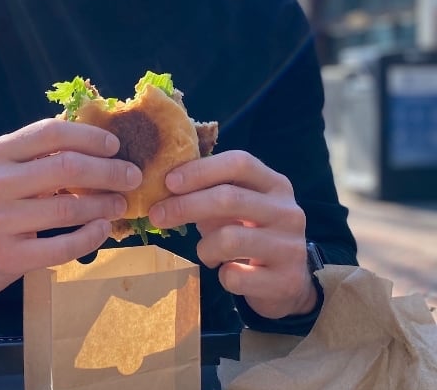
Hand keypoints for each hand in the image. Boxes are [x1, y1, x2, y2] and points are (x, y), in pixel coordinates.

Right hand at [0, 118, 140, 309]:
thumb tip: (95, 135)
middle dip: (108, 171)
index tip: (115, 145)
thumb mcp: (3, 168)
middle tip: (132, 176)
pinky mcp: (7, 258)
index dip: (88, 136)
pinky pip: (61, 247)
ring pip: (67, 209)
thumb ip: (38, 152)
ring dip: (104, 204)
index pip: (49, 132)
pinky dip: (89, 237)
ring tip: (122, 203)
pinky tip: (104, 229)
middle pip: (64, 168)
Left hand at [149, 150, 316, 319]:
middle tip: (156, 215)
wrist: (289, 282)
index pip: (239, 163)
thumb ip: (210, 191)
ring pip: (230, 238)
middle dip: (186, 205)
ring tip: (206, 252)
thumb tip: (164, 186)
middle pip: (229, 198)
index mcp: (275, 184)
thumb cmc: (250, 233)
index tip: (169, 182)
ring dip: (205, 247)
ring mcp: (290, 246)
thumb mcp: (237, 207)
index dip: (201, 170)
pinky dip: (222, 275)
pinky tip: (227, 272)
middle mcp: (288, 211)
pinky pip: (236, 276)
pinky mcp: (286, 281)